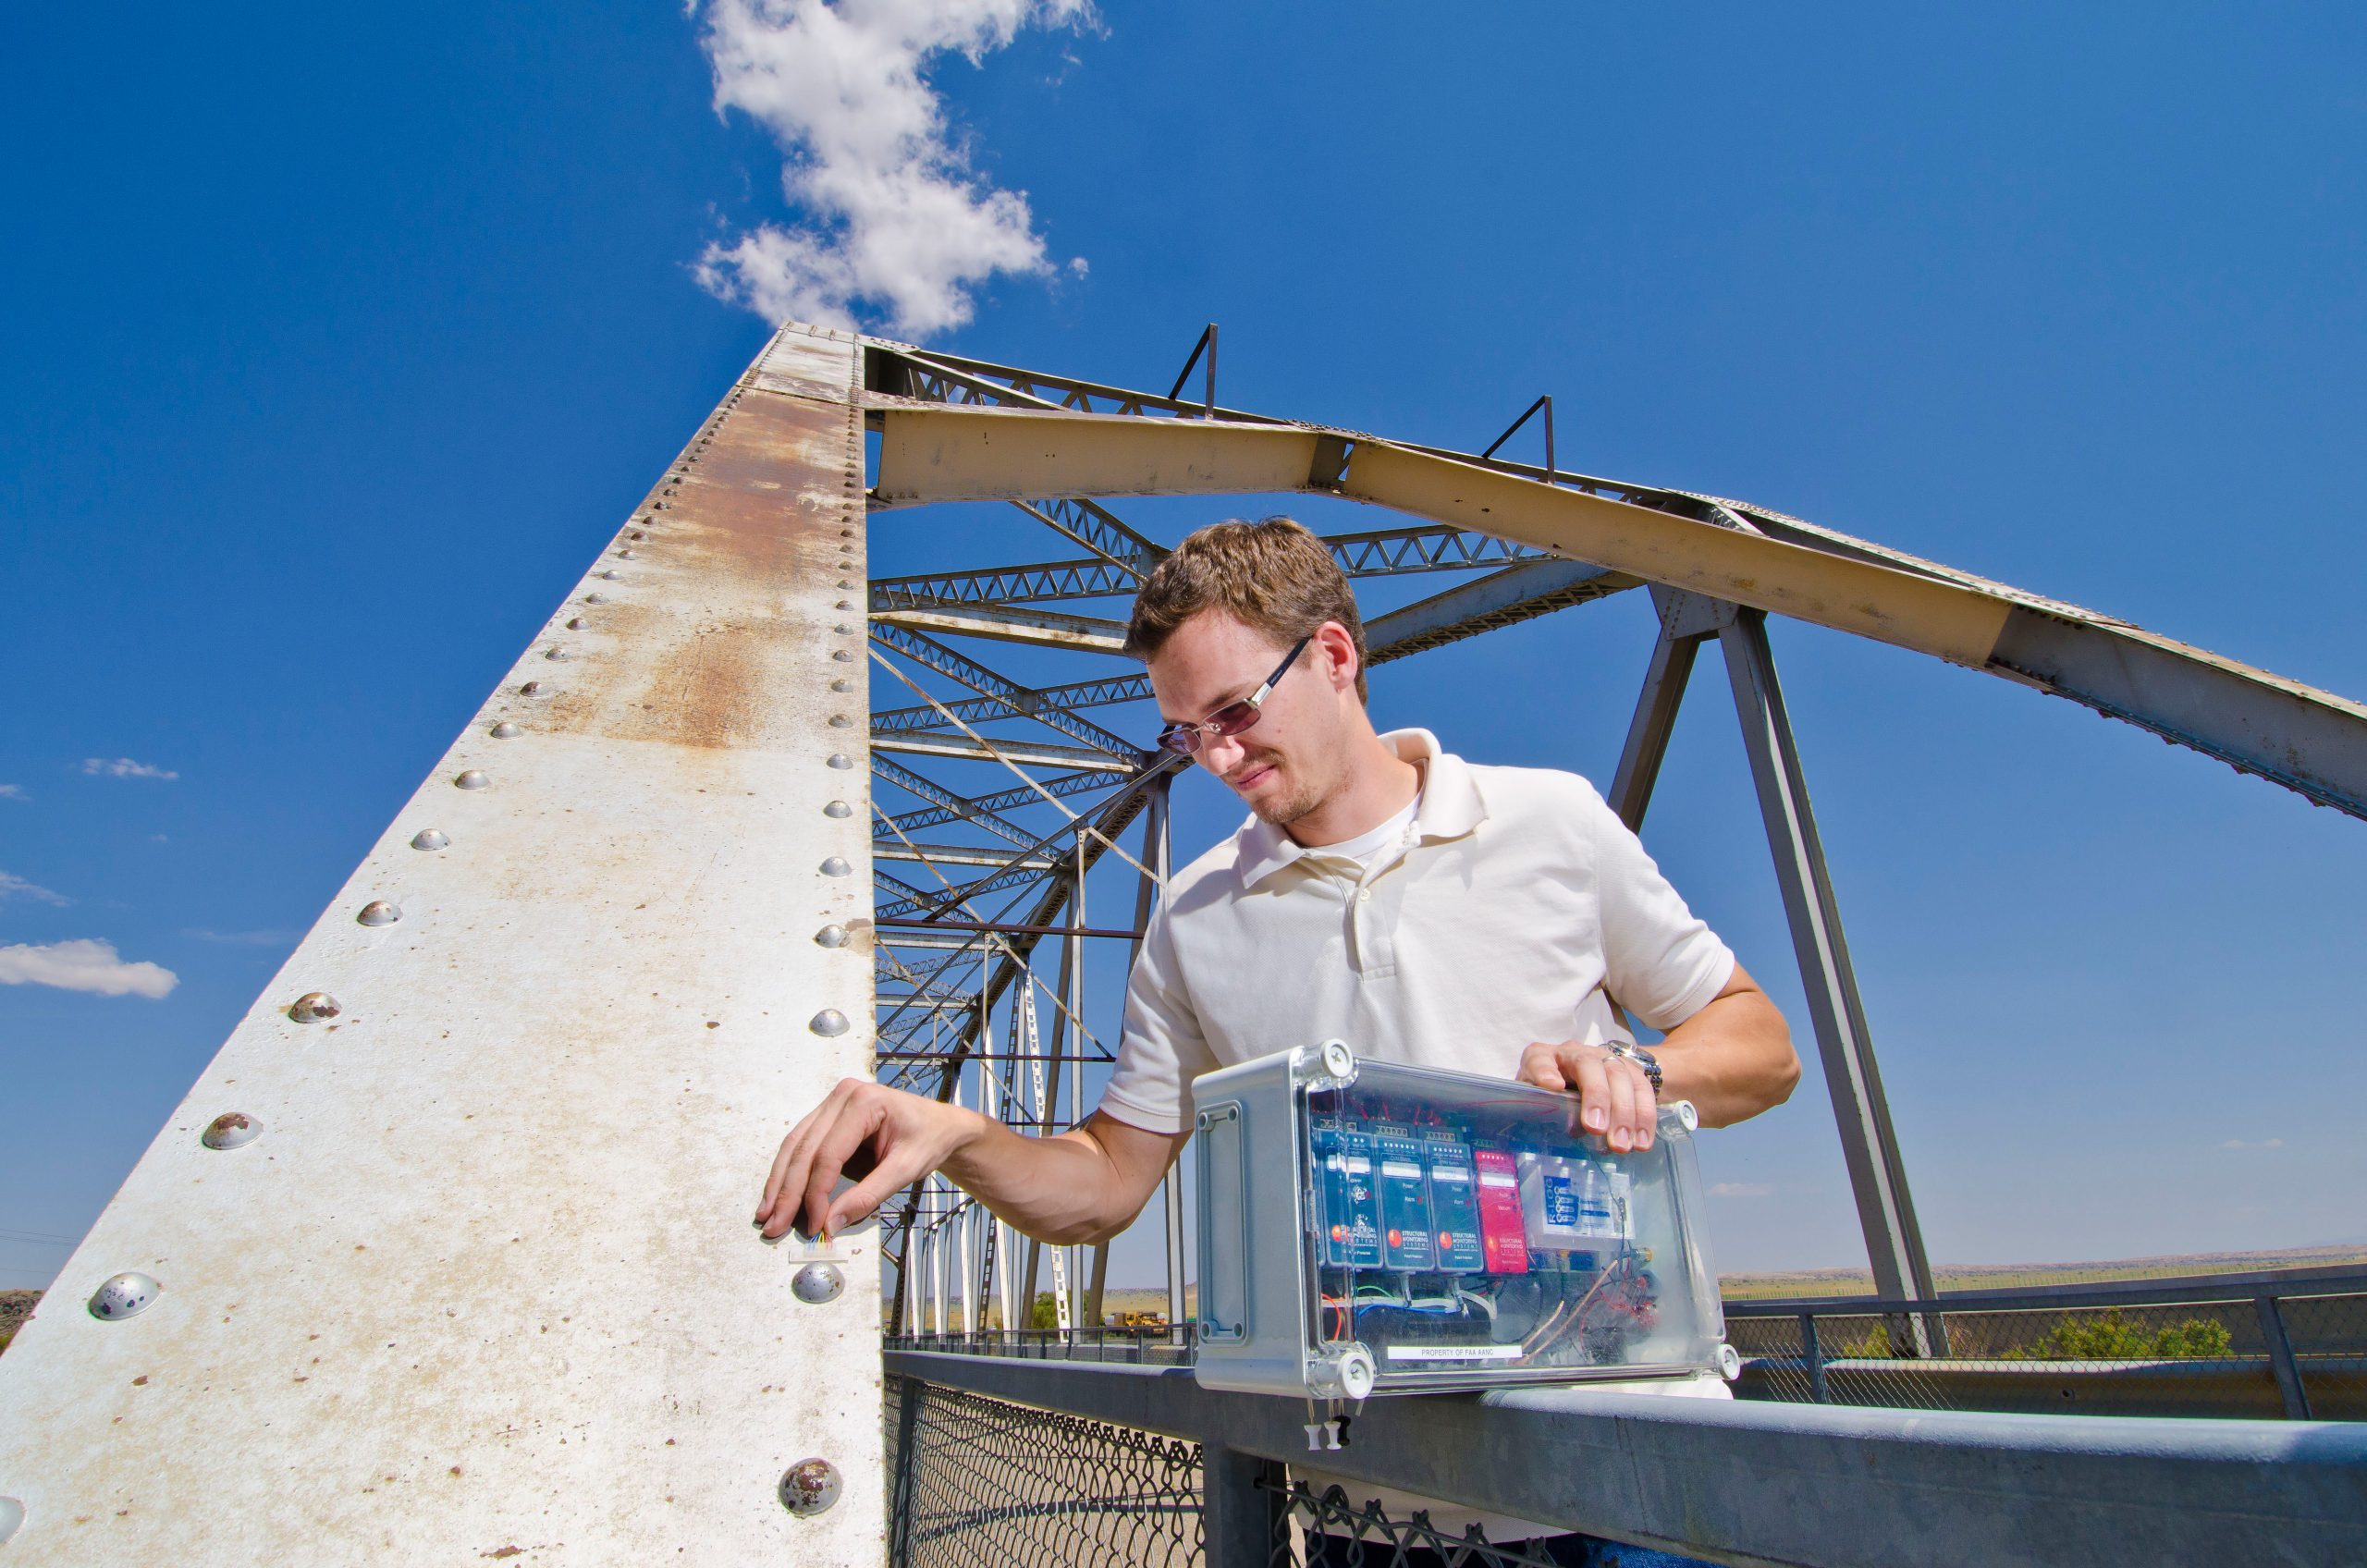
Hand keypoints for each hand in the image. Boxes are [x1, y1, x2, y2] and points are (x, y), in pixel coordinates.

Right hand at [756, 1077, 982, 1240]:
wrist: (940, 1126)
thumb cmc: (928, 1141)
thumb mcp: (905, 1170)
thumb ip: (868, 1197)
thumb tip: (831, 1224)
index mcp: (865, 1102)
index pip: (828, 1154)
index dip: (816, 1193)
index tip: (814, 1225)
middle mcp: (843, 1096)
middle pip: (805, 1149)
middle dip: (788, 1192)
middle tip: (773, 1225)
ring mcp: (833, 1102)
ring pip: (795, 1146)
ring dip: (780, 1183)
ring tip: (767, 1214)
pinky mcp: (828, 1115)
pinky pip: (801, 1145)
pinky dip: (789, 1173)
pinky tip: (778, 1196)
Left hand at [1517, 1040, 1656, 1152]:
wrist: (1582, 1080)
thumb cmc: (1552, 1096)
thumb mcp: (1538, 1102)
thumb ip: (1539, 1112)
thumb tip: (1549, 1135)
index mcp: (1545, 1058)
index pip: (1538, 1058)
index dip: (1544, 1070)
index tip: (1552, 1086)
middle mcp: (1576, 1053)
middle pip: (1588, 1065)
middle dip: (1596, 1096)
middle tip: (1597, 1129)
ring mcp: (1605, 1058)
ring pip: (1620, 1075)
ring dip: (1624, 1112)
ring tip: (1622, 1144)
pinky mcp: (1630, 1071)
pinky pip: (1642, 1089)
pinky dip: (1644, 1117)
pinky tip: (1642, 1142)